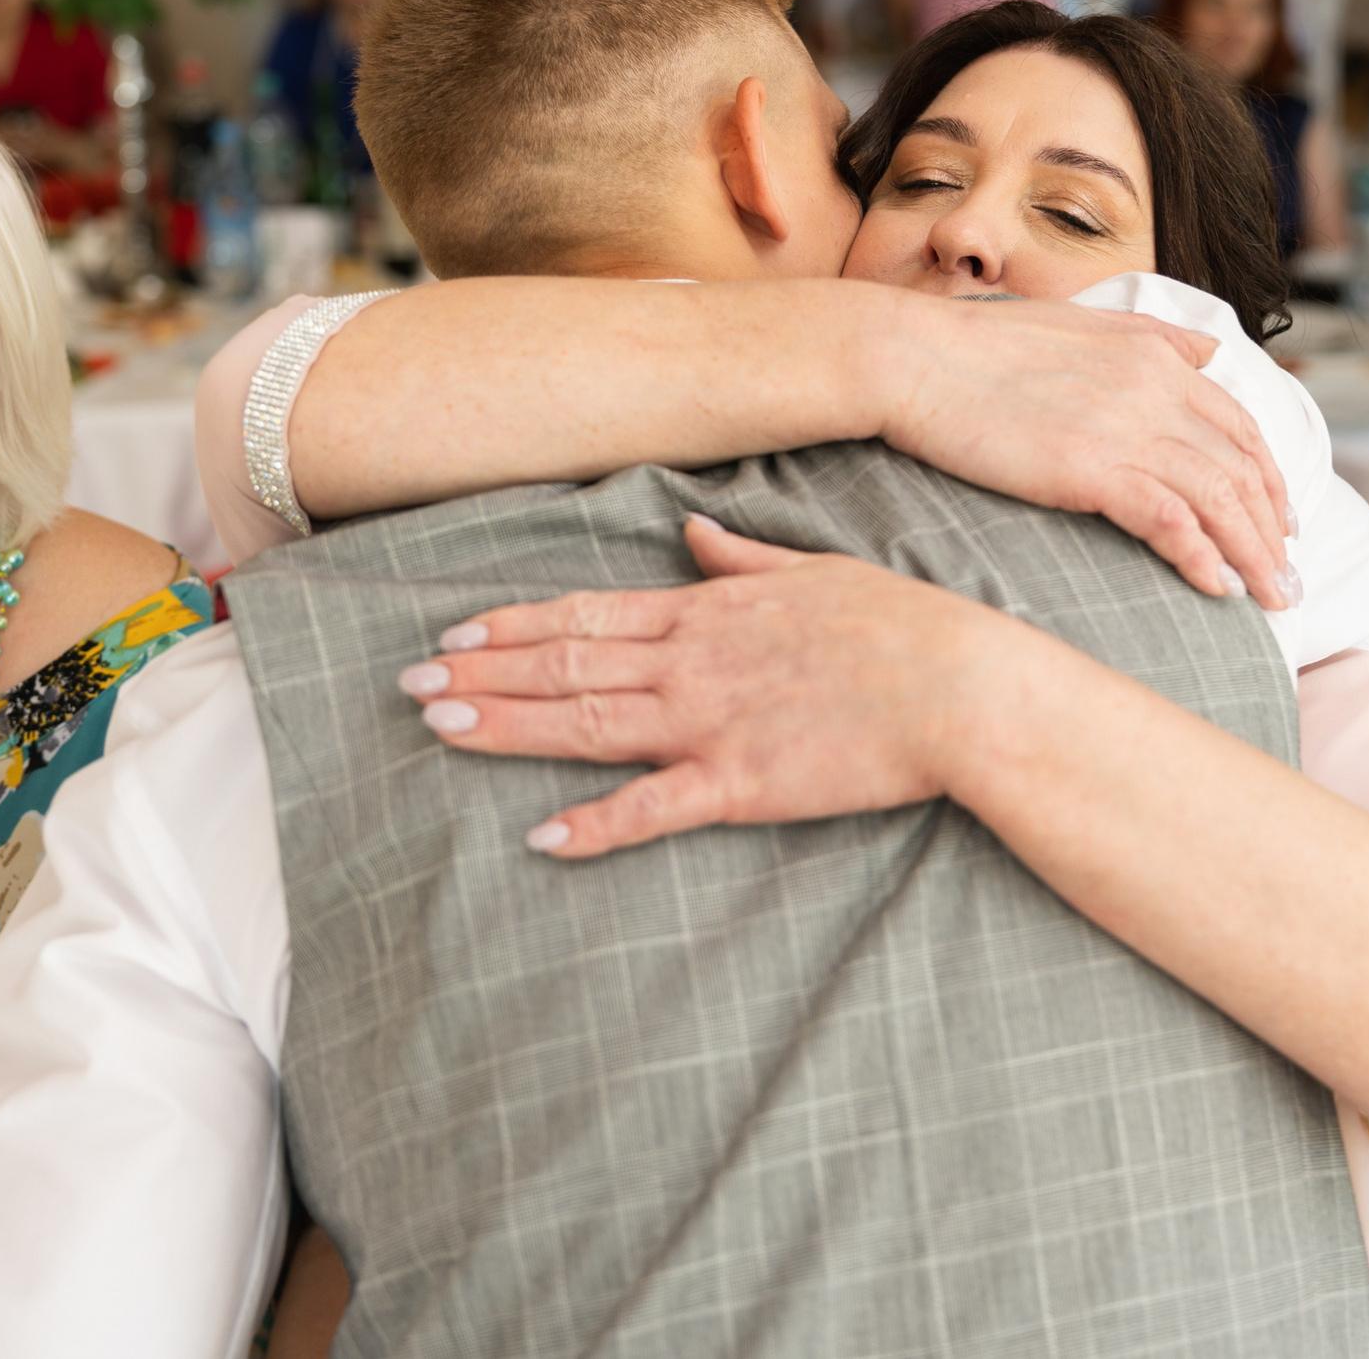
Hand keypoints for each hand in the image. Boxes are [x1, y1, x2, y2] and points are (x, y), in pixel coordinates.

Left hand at [395, 517, 995, 857]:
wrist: (961, 687)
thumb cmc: (902, 627)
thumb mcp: (815, 569)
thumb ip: (742, 558)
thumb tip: (694, 532)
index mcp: (708, 611)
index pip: (587, 614)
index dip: (513, 625)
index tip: (454, 632)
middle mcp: (692, 662)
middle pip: (566, 665)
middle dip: (482, 673)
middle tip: (408, 683)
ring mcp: (712, 722)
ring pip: (587, 723)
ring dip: (507, 726)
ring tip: (439, 728)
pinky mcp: (742, 784)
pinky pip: (653, 808)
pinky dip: (595, 824)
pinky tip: (541, 835)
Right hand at [882, 297, 1296, 610]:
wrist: (912, 360)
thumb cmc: (976, 348)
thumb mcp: (1079, 325)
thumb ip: (1151, 339)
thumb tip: (1207, 353)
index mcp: (1154, 356)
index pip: (1238, 424)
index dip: (1268, 476)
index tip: (1280, 520)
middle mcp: (1154, 389)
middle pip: (1241, 467)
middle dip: (1272, 528)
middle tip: (1286, 577)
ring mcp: (1126, 429)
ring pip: (1220, 499)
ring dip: (1254, 555)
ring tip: (1269, 598)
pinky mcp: (1091, 470)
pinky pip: (1170, 521)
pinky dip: (1202, 557)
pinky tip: (1216, 588)